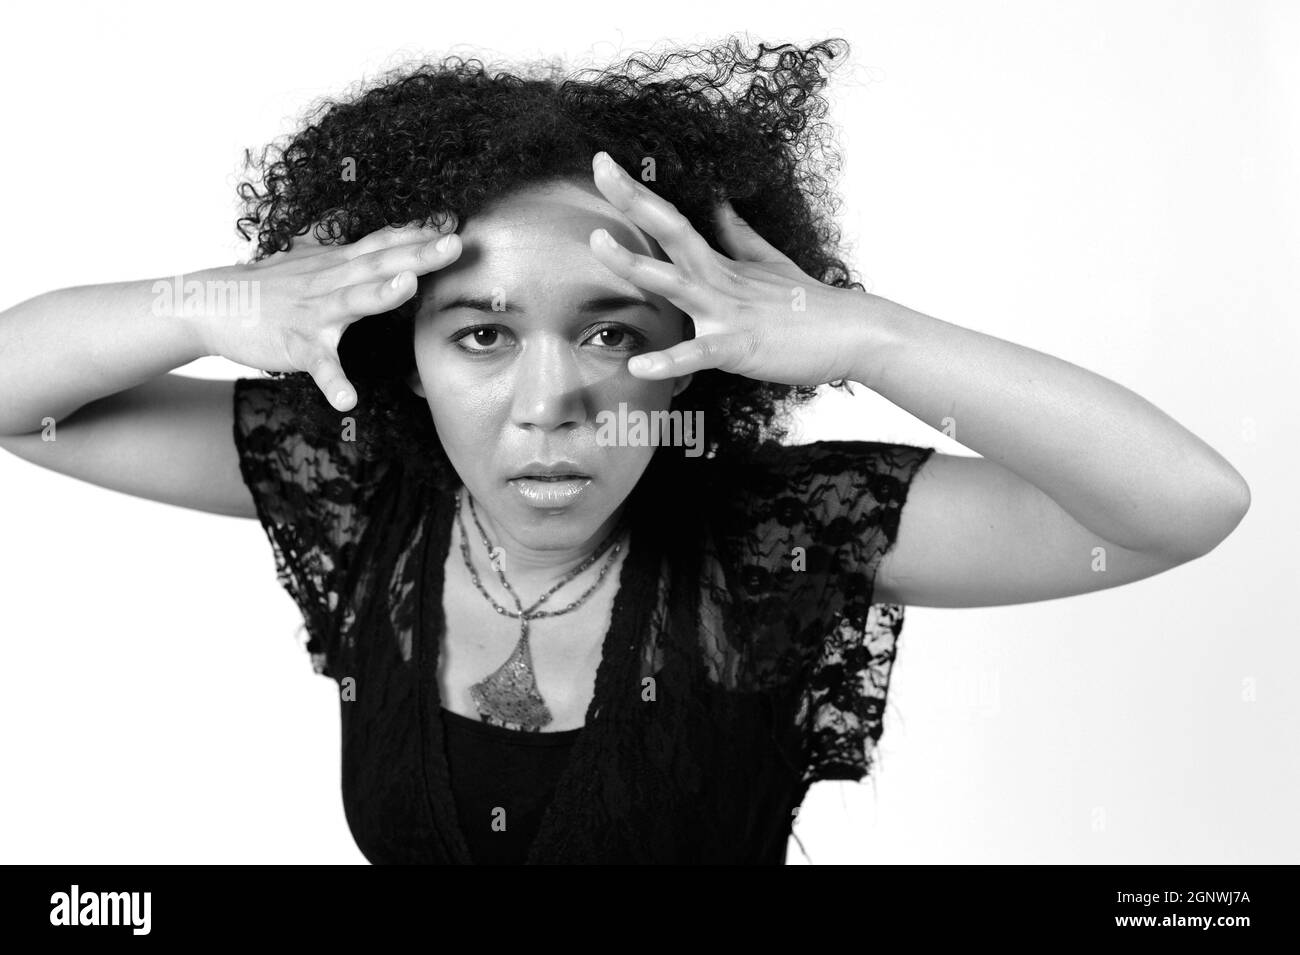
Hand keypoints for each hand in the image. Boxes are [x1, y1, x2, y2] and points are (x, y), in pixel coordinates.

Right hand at [196, 217, 460, 410]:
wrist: (210, 303)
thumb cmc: (268, 285)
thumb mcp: (309, 258)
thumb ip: (344, 244)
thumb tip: (370, 225)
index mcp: (338, 263)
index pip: (383, 242)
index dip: (418, 231)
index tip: (454, 219)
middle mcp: (330, 281)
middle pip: (378, 263)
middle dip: (417, 253)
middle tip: (455, 243)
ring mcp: (313, 312)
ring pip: (350, 300)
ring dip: (379, 294)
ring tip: (409, 285)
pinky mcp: (295, 344)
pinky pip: (318, 365)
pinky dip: (333, 382)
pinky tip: (349, 401)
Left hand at [586, 151, 863, 387]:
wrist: (855, 334)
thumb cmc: (812, 306)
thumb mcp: (771, 264)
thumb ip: (738, 237)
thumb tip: (718, 205)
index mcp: (721, 264)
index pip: (671, 220)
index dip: (637, 194)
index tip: (604, 164)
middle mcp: (720, 281)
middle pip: (670, 234)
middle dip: (632, 202)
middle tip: (600, 168)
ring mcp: (729, 312)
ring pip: (676, 284)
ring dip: (636, 265)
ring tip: (598, 245)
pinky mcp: (740, 347)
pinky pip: (699, 355)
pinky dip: (670, 360)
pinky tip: (639, 365)